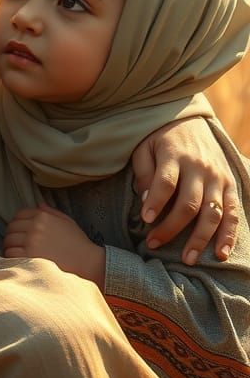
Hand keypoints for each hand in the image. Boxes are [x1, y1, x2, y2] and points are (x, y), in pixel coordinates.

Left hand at [3, 205, 105, 286]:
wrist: (89, 264)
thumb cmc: (79, 244)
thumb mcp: (67, 222)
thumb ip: (51, 212)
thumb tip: (38, 205)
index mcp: (43, 216)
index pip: (18, 215)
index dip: (17, 224)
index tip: (19, 233)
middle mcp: (35, 226)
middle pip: (11, 228)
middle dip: (12, 236)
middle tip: (16, 246)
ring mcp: (32, 242)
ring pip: (9, 241)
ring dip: (10, 248)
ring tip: (16, 255)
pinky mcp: (30, 257)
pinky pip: (11, 254)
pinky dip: (11, 258)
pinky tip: (18, 262)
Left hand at [131, 117, 238, 264]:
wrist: (189, 118)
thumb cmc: (160, 137)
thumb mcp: (145, 147)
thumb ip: (144, 172)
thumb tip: (146, 202)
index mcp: (175, 154)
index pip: (166, 183)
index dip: (156, 203)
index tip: (145, 220)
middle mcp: (199, 167)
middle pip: (189, 203)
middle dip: (171, 228)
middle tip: (153, 244)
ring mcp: (217, 177)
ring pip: (212, 213)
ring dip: (200, 239)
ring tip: (187, 259)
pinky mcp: (230, 184)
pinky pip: (232, 213)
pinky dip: (228, 235)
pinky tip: (219, 254)